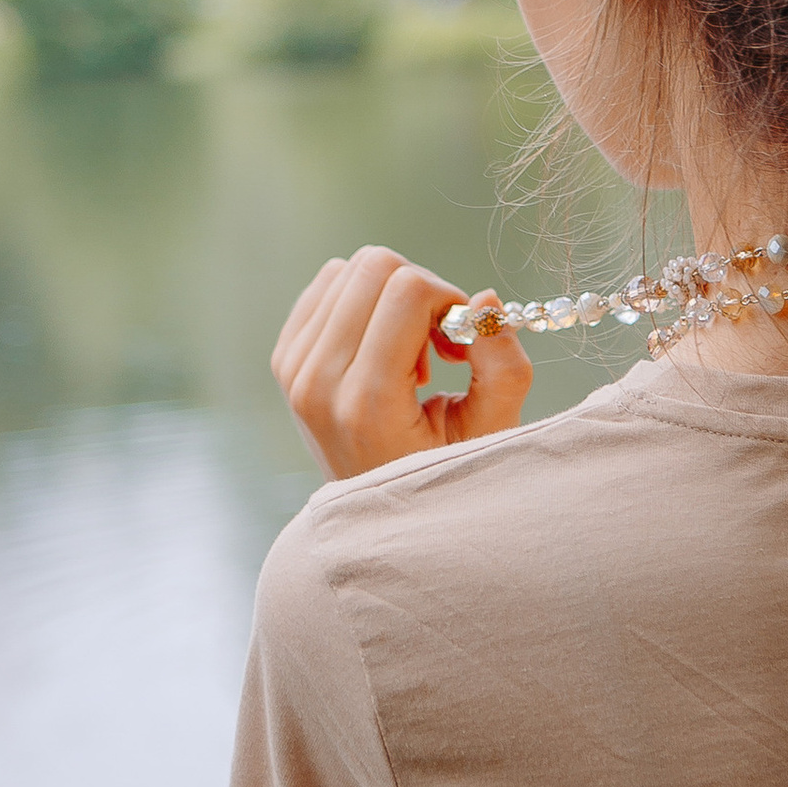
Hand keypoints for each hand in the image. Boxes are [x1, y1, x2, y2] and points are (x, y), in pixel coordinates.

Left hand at [272, 245, 532, 480]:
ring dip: (390, 298)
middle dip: (421, 291)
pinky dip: (362, 302)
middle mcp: (318, 382)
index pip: (407, 290)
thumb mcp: (490, 433)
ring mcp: (294, 370)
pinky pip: (326, 286)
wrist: (375, 519)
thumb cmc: (441, 476)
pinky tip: (381, 347)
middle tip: (438, 345)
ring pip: (348, 270)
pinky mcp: (284, 360)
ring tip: (409, 352)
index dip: (449, 301)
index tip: (459, 345)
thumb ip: (503, 367)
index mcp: (367, 403)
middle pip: (374, 267)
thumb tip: (484, 299)